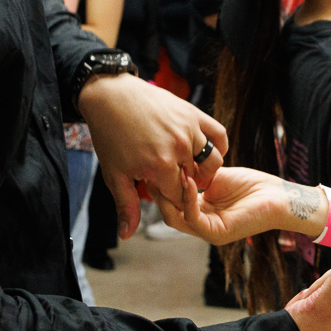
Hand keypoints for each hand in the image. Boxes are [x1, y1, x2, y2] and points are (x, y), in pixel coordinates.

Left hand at [77, 74, 228, 238]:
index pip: (180, 197)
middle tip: (171, 178)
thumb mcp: (115, 175)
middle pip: (198, 181)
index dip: (171, 198)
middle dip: (186, 184)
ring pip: (213, 161)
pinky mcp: (194, 114)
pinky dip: (218, 147)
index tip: (159, 189)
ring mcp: (189, 129)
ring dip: (203, 169)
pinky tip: (205, 153)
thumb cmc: (111, 137)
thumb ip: (126, 206)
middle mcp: (180, 147)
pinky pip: (219, 135)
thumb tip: (127, 235)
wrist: (112, 96)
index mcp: (160, 166)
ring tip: (187, 168)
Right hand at [154, 167, 314, 245]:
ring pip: (175, 218)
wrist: (276, 196)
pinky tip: (188, 180)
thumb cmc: (251, 185)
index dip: (161, 185)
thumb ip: (194, 174)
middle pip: (168, 212)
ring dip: (169, 195)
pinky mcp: (216, 234)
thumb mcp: (215, 176)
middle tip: (154, 170)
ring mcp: (207, 231)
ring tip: (169, 172)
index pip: (170, 202)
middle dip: (158, 192)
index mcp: (199, 211)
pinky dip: (187, 199)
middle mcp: (200, 223)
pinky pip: (193, 218)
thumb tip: (174, 165)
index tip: (156, 164)